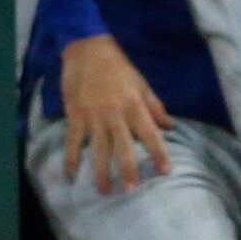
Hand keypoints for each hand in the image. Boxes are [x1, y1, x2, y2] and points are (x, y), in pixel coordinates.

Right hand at [60, 34, 172, 194]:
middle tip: (130, 190)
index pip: (150, 133)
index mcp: (134, 105)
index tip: (166, 171)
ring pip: (98, 148)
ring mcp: (93, 115)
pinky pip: (73, 141)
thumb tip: (170, 126)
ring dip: (100, 171)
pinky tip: (70, 176)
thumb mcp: (141, 83)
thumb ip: (155, 107)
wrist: (87, 49)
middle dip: (127, 169)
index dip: (159, 152)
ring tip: (104, 191)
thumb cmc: (118, 67)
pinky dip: (71, 159)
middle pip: (123, 146)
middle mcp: (115, 113)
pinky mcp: (75, 115)